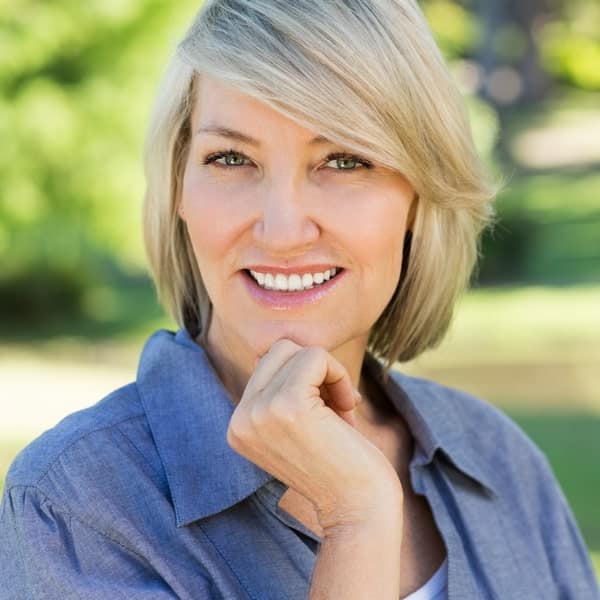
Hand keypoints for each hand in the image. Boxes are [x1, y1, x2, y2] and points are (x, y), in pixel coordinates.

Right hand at [226, 340, 402, 529]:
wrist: (358, 508)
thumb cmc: (338, 464)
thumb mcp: (296, 425)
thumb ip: (278, 390)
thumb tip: (272, 346)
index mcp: (239, 425)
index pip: (267, 364)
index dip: (304, 378)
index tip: (325, 411)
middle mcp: (240, 418)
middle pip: (278, 350)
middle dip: (315, 370)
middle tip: (336, 406)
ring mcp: (259, 411)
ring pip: (297, 350)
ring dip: (330, 373)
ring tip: (341, 411)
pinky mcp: (286, 404)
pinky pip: (315, 356)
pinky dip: (339, 374)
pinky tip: (349, 406)